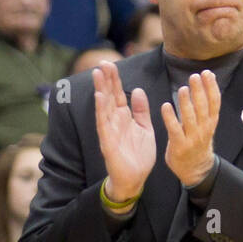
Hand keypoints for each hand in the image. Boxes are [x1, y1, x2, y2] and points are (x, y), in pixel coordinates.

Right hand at [93, 61, 155, 201]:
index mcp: (124, 117)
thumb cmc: (139, 155)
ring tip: (97, 74)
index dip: (114, 79)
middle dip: (106, 80)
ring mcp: (110, 131)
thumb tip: (137, 90)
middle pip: (109, 96)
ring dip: (100, 90)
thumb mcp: (145, 128)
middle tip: (102, 62)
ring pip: (104, 107)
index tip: (111, 64)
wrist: (135, 179)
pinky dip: (101, 110)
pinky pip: (103, 124)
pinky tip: (100, 97)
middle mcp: (115, 121)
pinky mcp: (108, 142)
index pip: (117, 94)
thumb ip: (141, 110)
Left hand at [162, 71, 220, 188]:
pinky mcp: (179, 146)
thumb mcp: (206, 124)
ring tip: (183, 89)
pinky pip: (174, 130)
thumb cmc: (197, 143)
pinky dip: (170, 118)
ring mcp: (192, 139)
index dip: (212, 87)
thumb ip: (205, 105)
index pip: (214, 102)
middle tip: (194, 76)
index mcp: (211, 123)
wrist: (195, 169)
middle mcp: (203, 130)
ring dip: (187, 103)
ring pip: (190, 118)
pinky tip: (166, 106)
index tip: (207, 73)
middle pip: (203, 108)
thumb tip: (207, 81)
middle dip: (199, 91)